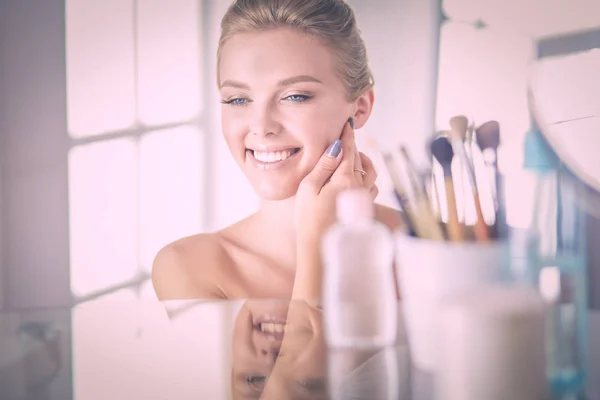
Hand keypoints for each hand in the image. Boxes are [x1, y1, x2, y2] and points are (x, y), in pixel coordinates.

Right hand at [295, 119, 377, 247]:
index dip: (347, 134)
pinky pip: (371, 187)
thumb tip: (337, 146)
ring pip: (370, 172)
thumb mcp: (309, 188)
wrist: (321, 250)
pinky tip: (357, 180)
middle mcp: (360, 187)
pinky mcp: (364, 210)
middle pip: (360, 158)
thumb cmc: (309, 220)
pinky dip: (366, 178)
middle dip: (354, 146)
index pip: (349, 149)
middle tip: (346, 138)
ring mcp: (364, 200)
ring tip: (352, 158)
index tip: (347, 123)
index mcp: (345, 178)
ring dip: (362, 161)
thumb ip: (324, 165)